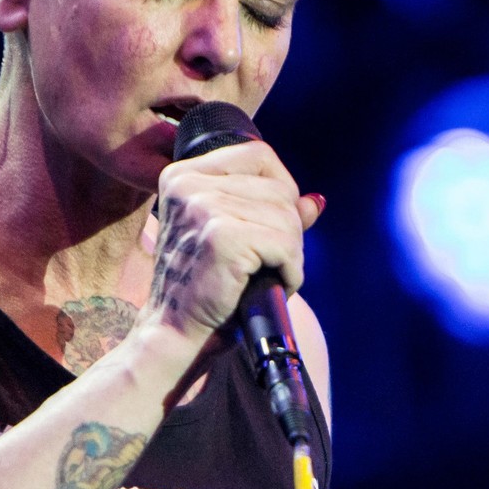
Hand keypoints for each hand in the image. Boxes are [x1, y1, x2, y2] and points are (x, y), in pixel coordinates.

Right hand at [143, 139, 322, 341]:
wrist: (173, 333)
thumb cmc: (201, 289)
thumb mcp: (230, 238)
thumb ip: (270, 212)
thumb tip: (315, 201)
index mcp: (183, 175)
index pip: (258, 155)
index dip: (281, 187)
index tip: (277, 221)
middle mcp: (189, 184)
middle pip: (278, 189)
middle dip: (289, 230)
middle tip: (271, 262)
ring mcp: (204, 208)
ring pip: (287, 218)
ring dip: (291, 254)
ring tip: (269, 275)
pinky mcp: (222, 238)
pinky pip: (285, 245)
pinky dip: (291, 271)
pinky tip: (274, 284)